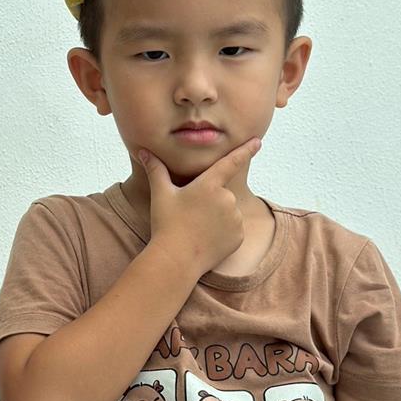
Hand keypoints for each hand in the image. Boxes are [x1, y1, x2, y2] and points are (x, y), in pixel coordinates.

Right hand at [139, 138, 260, 275]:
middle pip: (221, 194)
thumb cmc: (166, 224)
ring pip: (228, 212)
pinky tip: (206, 240)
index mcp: (209, 184)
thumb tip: (143, 152)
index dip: (246, 150)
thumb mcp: (160, 194)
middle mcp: (226, 199)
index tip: (258, 141)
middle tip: (190, 215)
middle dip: (209, 201)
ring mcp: (235, 219)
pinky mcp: (239, 237)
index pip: (231, 162)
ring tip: (196, 229)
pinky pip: (233, 230)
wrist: (176, 259)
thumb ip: (156, 170)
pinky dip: (222, 233)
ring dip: (216, 217)